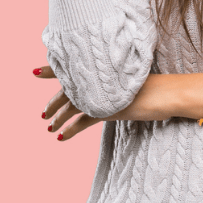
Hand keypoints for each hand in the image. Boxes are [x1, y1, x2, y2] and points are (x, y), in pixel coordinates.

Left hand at [33, 65, 176, 140]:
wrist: (167, 94)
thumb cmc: (155, 85)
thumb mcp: (132, 79)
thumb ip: (116, 80)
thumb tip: (107, 83)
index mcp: (104, 68)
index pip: (73, 65)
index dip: (52, 69)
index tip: (35, 71)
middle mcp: (99, 79)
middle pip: (67, 88)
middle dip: (53, 101)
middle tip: (42, 113)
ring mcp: (102, 94)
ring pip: (71, 105)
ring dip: (58, 116)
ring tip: (48, 125)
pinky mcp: (106, 110)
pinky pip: (81, 121)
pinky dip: (69, 130)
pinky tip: (60, 137)